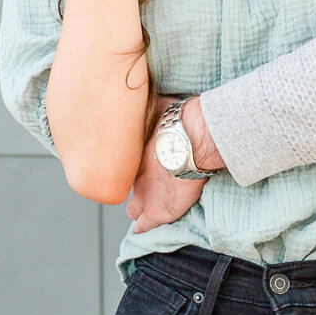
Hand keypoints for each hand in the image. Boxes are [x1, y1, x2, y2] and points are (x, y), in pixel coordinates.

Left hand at [125, 95, 206, 233]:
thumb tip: (134, 86)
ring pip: (133, 208)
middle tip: (140, 183)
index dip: (131, 165)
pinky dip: (143, 227)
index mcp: (135, 154)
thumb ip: (145, 108)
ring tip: (141, 209)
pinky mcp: (158, 211)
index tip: (136, 161)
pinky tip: (141, 228)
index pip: (126, 165)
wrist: (189, 139)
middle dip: (132, 185)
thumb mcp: (152, 108)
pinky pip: (145, 225)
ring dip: (137, 208)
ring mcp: (145, 195)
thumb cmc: (173, 120)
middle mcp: (137, 175)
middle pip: (127, 185)